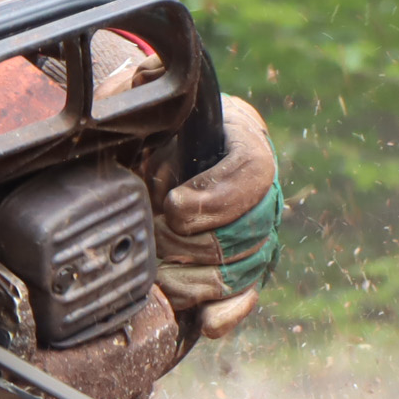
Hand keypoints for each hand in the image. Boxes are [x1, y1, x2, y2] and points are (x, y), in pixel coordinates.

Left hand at [151, 94, 280, 339]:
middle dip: (195, 241)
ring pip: (242, 268)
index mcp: (243, 141)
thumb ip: (143, 83)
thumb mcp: (140, 92)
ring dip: (196, 275)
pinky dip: (227, 311)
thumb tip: (143, 78)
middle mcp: (259, 191)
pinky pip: (245, 298)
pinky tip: (206, 321)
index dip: (217, 196)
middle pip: (249, 229)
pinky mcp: (237, 273)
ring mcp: (251, 235)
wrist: (139, 157)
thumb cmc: (144, 122)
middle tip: (157, 235)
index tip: (173, 205)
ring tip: (159, 270)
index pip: (254, 173)